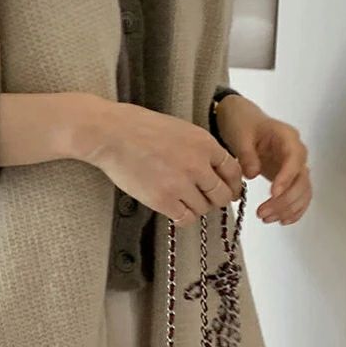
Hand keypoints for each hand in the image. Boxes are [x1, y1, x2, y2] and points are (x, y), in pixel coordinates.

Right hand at [71, 96, 243, 226]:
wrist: (111, 134)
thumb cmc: (139, 128)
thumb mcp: (180, 129)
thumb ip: (200, 148)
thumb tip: (213, 169)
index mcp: (204, 144)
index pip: (233, 171)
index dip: (232, 184)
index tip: (228, 190)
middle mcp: (197, 165)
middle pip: (221, 194)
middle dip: (216, 199)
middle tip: (205, 199)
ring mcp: (180, 184)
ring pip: (203, 209)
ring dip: (195, 207)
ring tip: (181, 200)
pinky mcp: (162, 200)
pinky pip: (184, 218)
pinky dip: (181, 217)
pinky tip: (173, 209)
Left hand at [215, 95, 311, 224]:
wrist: (245, 122)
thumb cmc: (243, 124)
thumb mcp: (240, 135)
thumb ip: (247, 154)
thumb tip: (252, 173)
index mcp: (287, 137)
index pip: (294, 159)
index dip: (287, 177)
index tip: (273, 193)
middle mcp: (297, 152)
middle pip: (301, 179)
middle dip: (285, 200)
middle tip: (262, 213)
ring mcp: (296, 166)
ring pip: (302, 191)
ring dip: (288, 208)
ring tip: (265, 218)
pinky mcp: (291, 178)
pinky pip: (299, 195)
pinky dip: (294, 209)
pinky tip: (281, 220)